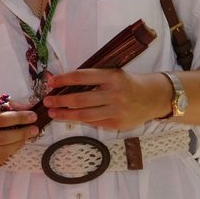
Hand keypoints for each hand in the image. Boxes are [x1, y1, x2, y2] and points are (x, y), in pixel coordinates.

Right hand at [0, 103, 39, 169]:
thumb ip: (1, 106)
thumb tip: (25, 107)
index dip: (18, 118)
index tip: (32, 116)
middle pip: (1, 138)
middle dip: (21, 133)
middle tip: (34, 129)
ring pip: (1, 152)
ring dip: (18, 145)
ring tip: (26, 137)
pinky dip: (8, 153)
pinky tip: (14, 146)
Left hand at [40, 69, 165, 130]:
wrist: (153, 98)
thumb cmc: (128, 83)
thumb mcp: (113, 74)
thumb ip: (93, 78)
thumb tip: (64, 82)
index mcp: (111, 76)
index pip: (82, 77)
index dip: (64, 79)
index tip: (50, 82)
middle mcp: (114, 93)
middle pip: (80, 99)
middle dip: (60, 100)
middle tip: (47, 101)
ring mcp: (116, 110)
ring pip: (85, 114)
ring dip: (65, 114)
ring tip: (53, 112)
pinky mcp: (117, 124)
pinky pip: (94, 122)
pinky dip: (80, 120)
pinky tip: (70, 117)